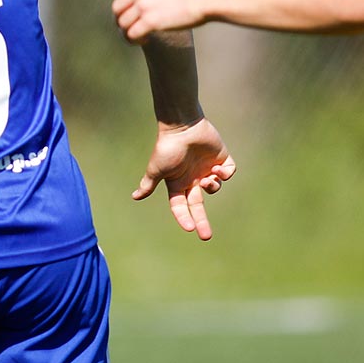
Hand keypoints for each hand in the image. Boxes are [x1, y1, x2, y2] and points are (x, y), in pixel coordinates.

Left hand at [112, 0, 205, 41]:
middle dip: (122, 21)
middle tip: (133, 29)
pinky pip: (131, 34)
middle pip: (117, 9)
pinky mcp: (150, 21)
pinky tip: (147, 40)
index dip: (126, 8)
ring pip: (122, 24)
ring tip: (140, 37)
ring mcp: (143, 5)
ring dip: (128, 33)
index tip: (136, 17)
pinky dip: (135, 40)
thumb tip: (149, 4)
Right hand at [132, 118, 236, 239]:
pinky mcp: (220, 158)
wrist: (183, 126)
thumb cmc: (168, 148)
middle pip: (198, 205)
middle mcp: (192, 179)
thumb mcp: (156, 169)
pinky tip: (218, 170)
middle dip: (202, 221)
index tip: (190, 228)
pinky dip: (226, 175)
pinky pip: (229, 172)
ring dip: (213, 187)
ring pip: (214, 187)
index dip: (184, 217)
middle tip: (206, 236)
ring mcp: (206, 169)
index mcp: (178, 183)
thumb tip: (134, 197)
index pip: (181, 206)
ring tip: (208, 179)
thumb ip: (148, 184)